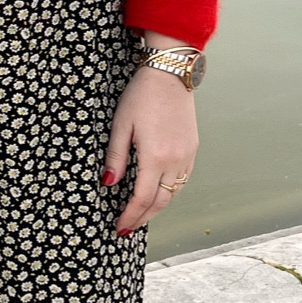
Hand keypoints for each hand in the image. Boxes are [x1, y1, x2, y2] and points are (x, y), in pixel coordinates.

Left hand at [104, 63, 198, 236]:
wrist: (170, 74)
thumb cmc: (141, 96)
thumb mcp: (121, 126)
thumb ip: (116, 157)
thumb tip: (109, 183)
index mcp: (155, 157)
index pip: (142, 199)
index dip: (130, 216)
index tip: (120, 228)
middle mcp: (175, 161)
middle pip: (160, 201)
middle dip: (143, 218)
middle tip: (128, 228)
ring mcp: (187, 155)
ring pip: (174, 193)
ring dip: (157, 207)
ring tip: (141, 214)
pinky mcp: (192, 148)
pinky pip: (182, 180)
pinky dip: (170, 192)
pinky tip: (159, 193)